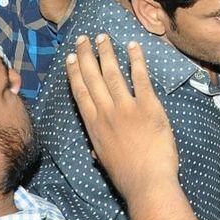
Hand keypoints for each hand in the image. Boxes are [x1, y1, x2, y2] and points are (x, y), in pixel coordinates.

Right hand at [66, 34, 181, 201]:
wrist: (147, 182)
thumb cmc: (127, 175)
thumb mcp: (105, 161)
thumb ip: (99, 148)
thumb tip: (94, 149)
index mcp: (94, 126)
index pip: (81, 93)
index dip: (75, 73)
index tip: (71, 58)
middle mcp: (107, 112)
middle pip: (93, 78)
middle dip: (87, 55)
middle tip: (83, 38)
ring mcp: (126, 108)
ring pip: (113, 73)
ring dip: (107, 52)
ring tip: (103, 36)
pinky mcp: (148, 106)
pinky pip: (141, 78)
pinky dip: (136, 60)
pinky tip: (133, 46)